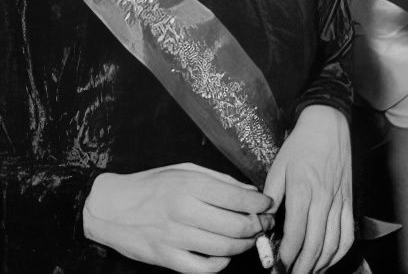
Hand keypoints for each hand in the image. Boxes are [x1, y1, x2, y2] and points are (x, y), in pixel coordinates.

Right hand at [83, 163, 272, 273]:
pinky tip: (226, 256)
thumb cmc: (151, 184)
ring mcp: (174, 238)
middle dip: (258, 226)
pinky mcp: (165, 259)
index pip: (237, 197)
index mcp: (191, 186)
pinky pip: (201, 269)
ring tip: (252, 239)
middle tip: (266, 223)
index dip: (260, 203)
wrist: (110, 207)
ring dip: (244, 245)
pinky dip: (220, 265)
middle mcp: (184, 212)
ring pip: (222, 248)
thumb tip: (249, 191)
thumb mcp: (186, 170)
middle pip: (235, 225)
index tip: (269, 204)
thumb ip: (219, 180)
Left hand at [263, 104, 353, 273]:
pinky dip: (339, 252)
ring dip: (319, 265)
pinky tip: (328, 260)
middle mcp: (324, 198)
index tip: (274, 268)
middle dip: (300, 269)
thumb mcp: (277, 167)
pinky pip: (348, 233)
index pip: (295, 235)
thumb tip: (262, 226)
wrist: (327, 123)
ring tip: (306, 273)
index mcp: (303, 190)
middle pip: (314, 245)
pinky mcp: (349, 199)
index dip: (284, 258)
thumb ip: (270, 199)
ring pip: (332, 244)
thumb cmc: (300, 144)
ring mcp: (340, 200)